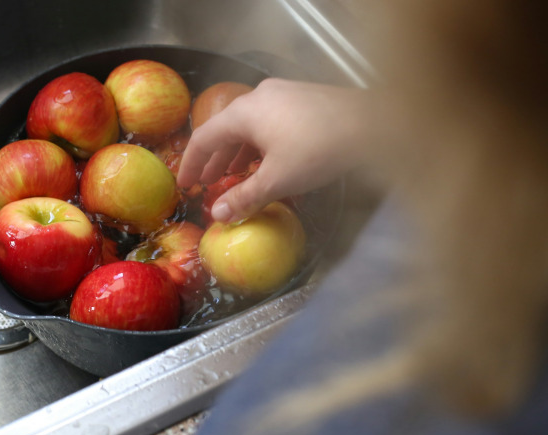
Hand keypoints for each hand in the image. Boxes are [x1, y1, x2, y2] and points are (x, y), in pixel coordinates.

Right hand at [177, 78, 370, 221]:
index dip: (191, 164)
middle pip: (226, 129)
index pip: (204, 138)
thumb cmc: (319, 150)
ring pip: (250, 126)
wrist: (376, 123)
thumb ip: (244, 197)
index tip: (185, 184)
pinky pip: (270, 122)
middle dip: (216, 159)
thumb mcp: (278, 180)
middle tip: (207, 182)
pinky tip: (269, 163)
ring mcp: (283, 93)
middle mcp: (259, 96)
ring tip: (235, 176)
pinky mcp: (304, 99)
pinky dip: (260, 144)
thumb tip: (217, 214)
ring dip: (239, 153)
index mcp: (244, 112)